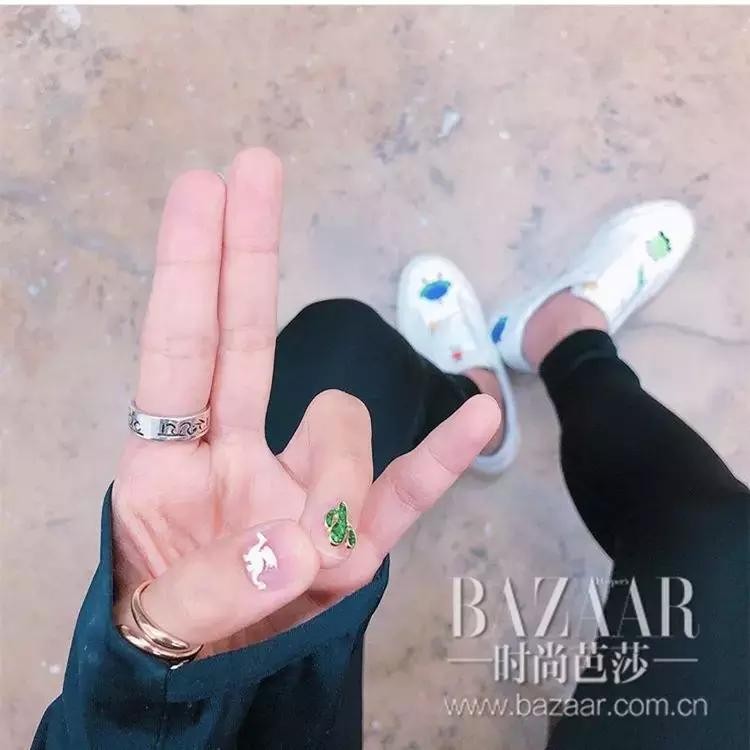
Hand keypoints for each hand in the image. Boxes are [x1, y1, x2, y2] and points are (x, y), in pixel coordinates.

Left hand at [112, 149, 500, 657]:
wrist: (218, 687)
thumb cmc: (173, 642)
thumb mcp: (167, 623)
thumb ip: (215, 590)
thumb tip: (300, 547)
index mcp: (168, 469)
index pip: (180, 352)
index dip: (189, 270)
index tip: (201, 188)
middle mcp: (237, 459)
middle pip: (245, 340)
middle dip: (245, 254)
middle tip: (255, 165)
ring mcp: (303, 489)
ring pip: (341, 434)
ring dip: (334, 492)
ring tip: (308, 562)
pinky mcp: (356, 538)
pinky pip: (407, 492)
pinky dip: (441, 461)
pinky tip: (478, 417)